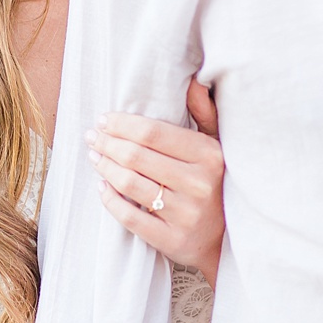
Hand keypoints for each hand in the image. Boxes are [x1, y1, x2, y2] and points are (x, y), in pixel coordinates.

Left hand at [88, 80, 223, 283]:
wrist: (230, 240)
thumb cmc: (218, 184)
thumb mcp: (219, 146)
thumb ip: (205, 113)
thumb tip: (194, 82)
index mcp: (209, 156)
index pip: (152, 132)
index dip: (121, 124)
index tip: (104, 120)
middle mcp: (199, 184)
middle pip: (135, 156)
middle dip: (107, 143)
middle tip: (92, 137)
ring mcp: (186, 214)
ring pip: (128, 184)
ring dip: (104, 167)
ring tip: (95, 157)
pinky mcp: (172, 240)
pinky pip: (129, 217)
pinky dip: (109, 199)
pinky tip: (102, 186)